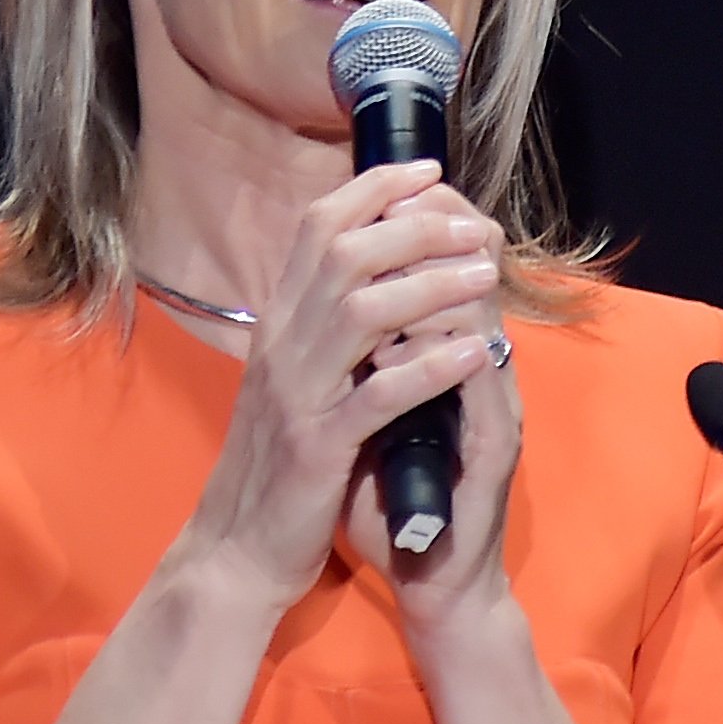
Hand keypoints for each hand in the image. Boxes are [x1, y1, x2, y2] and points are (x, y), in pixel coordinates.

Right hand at [174, 161, 501, 609]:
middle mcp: (281, 347)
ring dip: (429, 284)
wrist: (237, 551)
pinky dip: (429, 367)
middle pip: (344, 254)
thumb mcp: (293, 383)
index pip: (317, 229)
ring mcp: (297, 395)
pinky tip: (473, 353)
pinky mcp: (318, 448)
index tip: (426, 172)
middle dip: (413, 226)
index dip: (372, 190)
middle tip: (474, 224)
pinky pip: (378, 395)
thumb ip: (320, 330)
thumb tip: (361, 275)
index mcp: (277, 327)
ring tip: (485, 273)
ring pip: (361, 310)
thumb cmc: (278, 468)